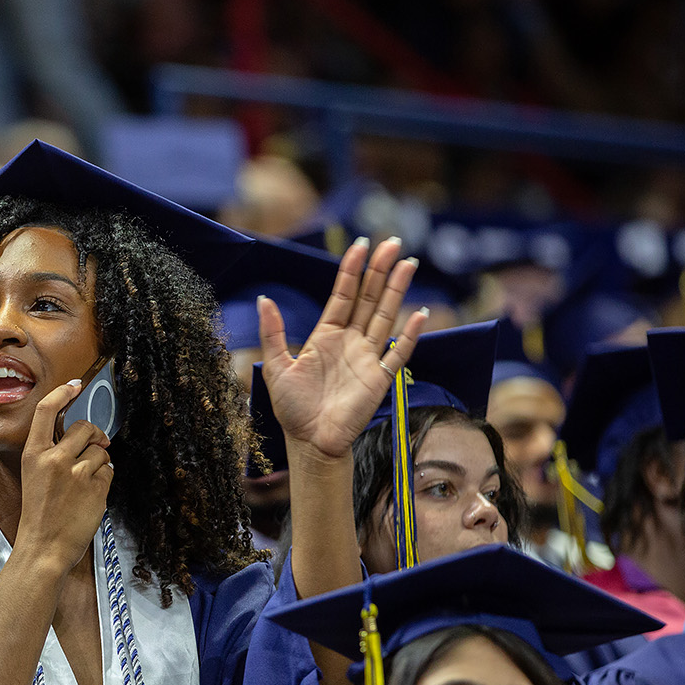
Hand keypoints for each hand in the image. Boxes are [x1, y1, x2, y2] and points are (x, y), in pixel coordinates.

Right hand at [17, 379, 113, 573]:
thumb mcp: (34, 476)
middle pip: (84, 428)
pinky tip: (91, 494)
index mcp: (33, 454)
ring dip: (100, 462)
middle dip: (94, 435)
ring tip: (85, 482)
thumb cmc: (39, 514)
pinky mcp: (96, 488)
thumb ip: (52, 453)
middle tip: (96, 445)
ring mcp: (76, 473)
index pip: (47, 411)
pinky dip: (105, 479)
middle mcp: (54, 459)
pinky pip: (109, 471)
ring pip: (101, 451)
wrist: (44, 548)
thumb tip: (83, 435)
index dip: (62, 393)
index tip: (74, 386)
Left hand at [258, 237, 425, 460]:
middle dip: (380, 271)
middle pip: (369, 299)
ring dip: (397, 291)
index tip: (362, 246)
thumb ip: (273, 332)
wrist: (309, 441)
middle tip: (392, 243)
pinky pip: (398, 353)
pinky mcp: (379, 379)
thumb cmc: (292, 408)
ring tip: (407, 264)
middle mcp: (349, 341)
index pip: (343, 295)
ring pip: (385, 316)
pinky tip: (420, 313)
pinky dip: (409, 334)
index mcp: (325, 335)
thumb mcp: (276, 366)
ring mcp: (367, 358)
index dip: (352, 270)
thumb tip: (264, 299)